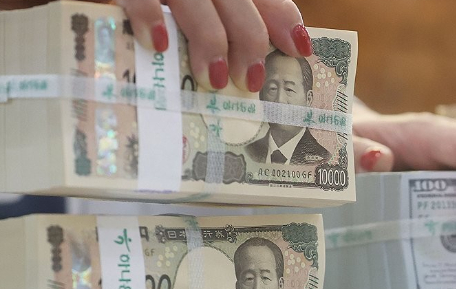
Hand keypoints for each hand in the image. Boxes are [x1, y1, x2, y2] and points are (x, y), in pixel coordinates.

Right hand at [2, 0, 311, 92]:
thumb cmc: (123, 1)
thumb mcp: (178, 7)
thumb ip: (206, 19)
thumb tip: (244, 63)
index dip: (282, 14)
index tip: (301, 50)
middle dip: (251, 35)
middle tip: (252, 82)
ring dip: (210, 35)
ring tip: (216, 80)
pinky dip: (148, 13)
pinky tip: (158, 44)